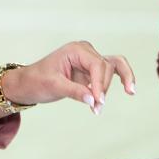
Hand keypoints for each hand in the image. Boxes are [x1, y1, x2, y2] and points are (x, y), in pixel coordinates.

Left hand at [0, 42, 135, 115]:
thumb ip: (75, 91)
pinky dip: (121, 79)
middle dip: (103, 89)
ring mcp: (90, 59)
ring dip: (116, 83)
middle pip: (106, 68)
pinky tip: (130, 89)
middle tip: (96, 108)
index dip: (100, 84)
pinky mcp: (91, 70)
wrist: (29, 83)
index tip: (98, 102)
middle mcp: (85, 51)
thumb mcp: (54, 86)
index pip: (97, 65)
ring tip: (127, 94)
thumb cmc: (37, 81)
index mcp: (76, 49)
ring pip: (114, 67)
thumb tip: (93, 101)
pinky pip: (112, 71)